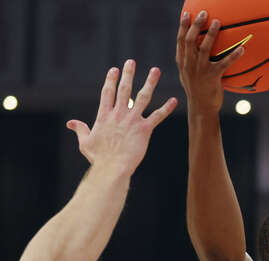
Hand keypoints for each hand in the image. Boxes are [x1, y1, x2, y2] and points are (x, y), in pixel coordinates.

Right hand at [66, 61, 177, 176]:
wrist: (112, 167)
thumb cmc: (98, 158)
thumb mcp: (85, 142)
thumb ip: (80, 130)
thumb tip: (71, 123)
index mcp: (104, 115)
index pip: (107, 93)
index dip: (111, 80)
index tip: (114, 69)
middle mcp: (119, 114)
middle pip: (124, 89)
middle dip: (128, 74)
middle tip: (131, 62)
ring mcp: (132, 120)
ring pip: (143, 97)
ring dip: (150, 83)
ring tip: (155, 70)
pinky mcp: (145, 129)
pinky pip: (158, 116)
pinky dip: (166, 108)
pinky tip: (174, 100)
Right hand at [176, 10, 244, 114]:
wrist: (201, 107)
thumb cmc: (197, 89)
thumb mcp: (188, 74)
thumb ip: (188, 60)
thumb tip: (192, 48)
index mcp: (182, 62)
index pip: (180, 40)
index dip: (183, 26)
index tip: (186, 14)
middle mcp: (189, 64)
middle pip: (190, 39)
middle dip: (196, 25)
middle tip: (203, 13)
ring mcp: (200, 70)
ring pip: (204, 48)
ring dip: (211, 34)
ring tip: (218, 22)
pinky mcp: (212, 77)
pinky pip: (225, 63)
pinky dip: (234, 55)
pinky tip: (242, 48)